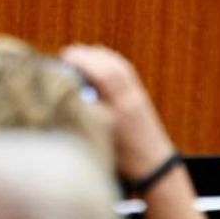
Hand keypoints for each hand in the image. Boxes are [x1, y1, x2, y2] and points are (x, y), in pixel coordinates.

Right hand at [60, 44, 174, 180]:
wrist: (154, 164)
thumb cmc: (126, 157)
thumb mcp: (101, 138)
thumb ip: (86, 114)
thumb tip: (66, 94)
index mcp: (122, 105)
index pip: (105, 74)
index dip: (84, 61)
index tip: (65, 57)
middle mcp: (131, 94)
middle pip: (110, 63)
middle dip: (87, 55)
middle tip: (66, 55)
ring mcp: (136, 91)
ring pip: (117, 63)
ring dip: (96, 56)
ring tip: (76, 56)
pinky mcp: (137, 92)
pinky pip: (122, 68)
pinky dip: (107, 61)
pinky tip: (94, 62)